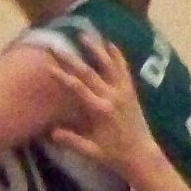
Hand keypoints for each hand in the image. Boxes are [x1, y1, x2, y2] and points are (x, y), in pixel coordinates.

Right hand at [45, 24, 162, 189]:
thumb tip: (51, 132)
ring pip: (108, 65)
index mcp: (100, 110)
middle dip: (72, 59)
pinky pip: (124, 69)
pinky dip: (117, 55)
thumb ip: (72, 140)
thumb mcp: (91, 151)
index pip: (77, 88)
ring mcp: (123, 91)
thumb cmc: (114, 155)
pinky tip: (111, 44)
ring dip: (96, 49)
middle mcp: (112, 96)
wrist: (141, 154)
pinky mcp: (131, 90)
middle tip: (58, 46)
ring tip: (84, 35)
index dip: (62, 76)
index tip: (49, 66)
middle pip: (89, 72)